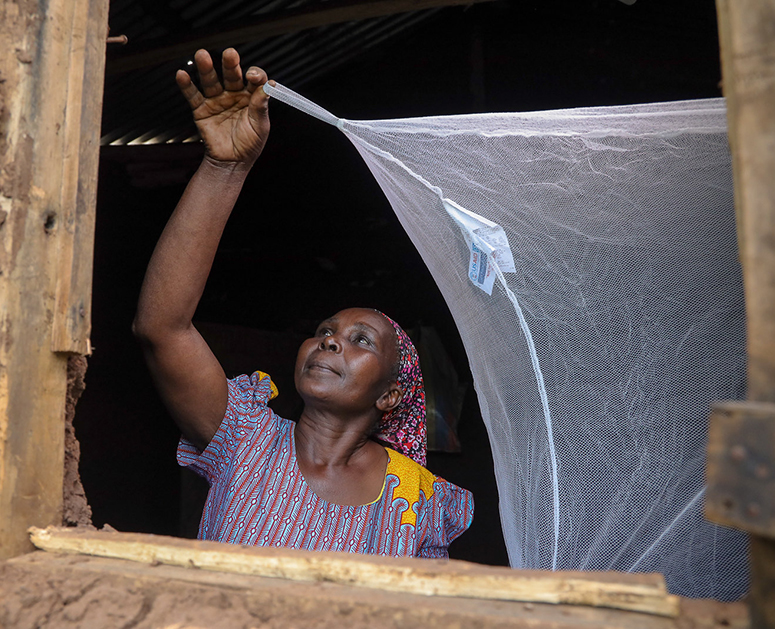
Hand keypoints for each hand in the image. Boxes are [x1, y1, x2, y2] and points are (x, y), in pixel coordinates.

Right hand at [177, 48, 270, 163]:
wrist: (232, 162)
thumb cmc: (250, 144)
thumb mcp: (260, 126)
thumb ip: (261, 106)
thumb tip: (269, 86)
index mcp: (251, 96)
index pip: (254, 79)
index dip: (255, 75)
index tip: (253, 76)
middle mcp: (234, 94)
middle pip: (232, 75)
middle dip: (230, 65)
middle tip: (230, 54)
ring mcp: (217, 100)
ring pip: (211, 81)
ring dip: (206, 68)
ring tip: (202, 55)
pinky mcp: (201, 109)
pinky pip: (193, 95)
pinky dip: (187, 85)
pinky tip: (182, 75)